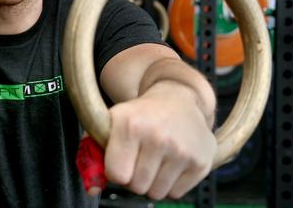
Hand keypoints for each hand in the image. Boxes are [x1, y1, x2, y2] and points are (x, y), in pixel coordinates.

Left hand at [104, 81, 215, 199]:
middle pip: (136, 187)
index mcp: (130, 125)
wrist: (178, 98)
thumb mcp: (112, 122)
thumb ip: (94, 153)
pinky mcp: (201, 162)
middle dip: (134, 177)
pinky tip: (171, 162)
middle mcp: (157, 137)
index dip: (116, 171)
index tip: (121, 160)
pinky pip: (175, 194)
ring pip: (156, 193)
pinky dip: (171, 184)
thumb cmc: (141, 115)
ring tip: (156, 159)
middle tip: (140, 158)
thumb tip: (92, 189)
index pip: (116, 174)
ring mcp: (182, 150)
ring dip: (153, 182)